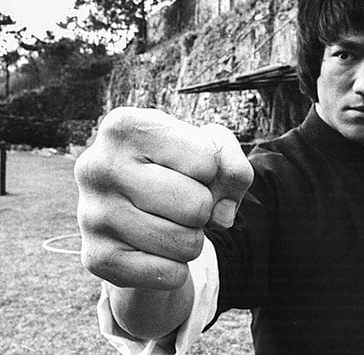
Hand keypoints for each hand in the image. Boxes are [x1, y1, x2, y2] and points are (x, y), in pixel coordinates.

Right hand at [75, 107, 253, 290]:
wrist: (133, 204)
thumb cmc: (177, 167)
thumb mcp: (210, 148)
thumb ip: (234, 167)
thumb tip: (222, 216)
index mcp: (124, 126)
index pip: (206, 161)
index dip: (211, 170)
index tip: (187, 168)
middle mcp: (97, 166)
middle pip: (197, 205)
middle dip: (203, 208)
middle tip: (180, 201)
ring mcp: (92, 214)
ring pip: (186, 244)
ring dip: (191, 238)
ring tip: (168, 222)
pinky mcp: (96, 258)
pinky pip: (170, 274)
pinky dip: (176, 267)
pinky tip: (154, 247)